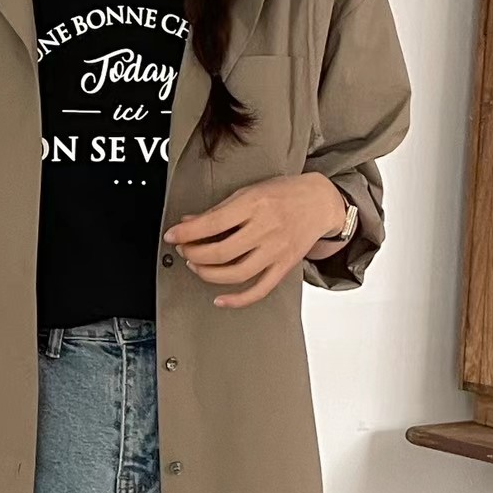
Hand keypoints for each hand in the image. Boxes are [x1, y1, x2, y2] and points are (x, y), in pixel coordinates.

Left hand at [162, 172, 348, 308]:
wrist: (320, 202)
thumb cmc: (283, 194)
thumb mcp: (248, 192)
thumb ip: (218, 210)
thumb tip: (188, 223)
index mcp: (254, 205)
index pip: (212, 224)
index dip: (186, 233)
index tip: (172, 236)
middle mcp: (266, 229)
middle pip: (221, 252)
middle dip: (194, 255)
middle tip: (185, 251)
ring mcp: (276, 251)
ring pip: (236, 274)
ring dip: (209, 275)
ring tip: (197, 267)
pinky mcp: (284, 267)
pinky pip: (259, 290)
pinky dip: (237, 300)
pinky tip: (220, 300)